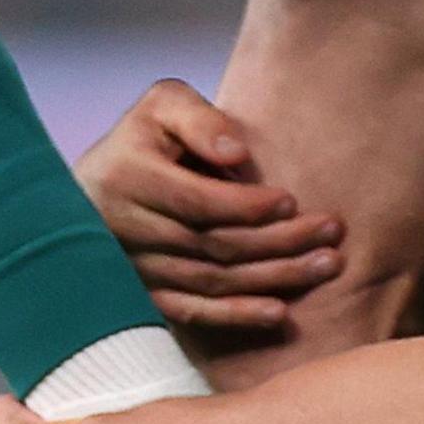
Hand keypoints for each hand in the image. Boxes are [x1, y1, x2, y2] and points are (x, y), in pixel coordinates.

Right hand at [75, 79, 345, 330]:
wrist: (91, 192)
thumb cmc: (143, 140)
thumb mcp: (163, 107)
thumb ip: (200, 120)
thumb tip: (237, 154)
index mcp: (128, 177)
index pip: (198, 202)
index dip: (247, 207)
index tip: (291, 201)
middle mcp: (126, 230)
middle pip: (216, 245)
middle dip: (280, 241)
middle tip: (332, 233)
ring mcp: (133, 269)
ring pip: (214, 281)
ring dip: (275, 277)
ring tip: (327, 263)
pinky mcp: (144, 297)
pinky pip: (193, 313)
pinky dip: (236, 316)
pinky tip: (280, 313)